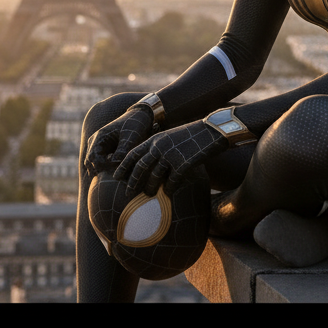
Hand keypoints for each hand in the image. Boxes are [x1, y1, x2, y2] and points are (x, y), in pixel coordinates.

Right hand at [83, 104, 155, 178]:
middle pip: (90, 163)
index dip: (103, 166)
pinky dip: (108, 169)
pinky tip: (120, 169)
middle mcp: (95, 142)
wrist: (140, 117)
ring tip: (119, 171)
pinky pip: (102, 164)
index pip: (92, 158)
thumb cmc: (135, 125)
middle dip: (102, 171)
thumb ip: (123, 150)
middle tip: (117, 173)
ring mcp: (99, 147)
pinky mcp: (105, 151)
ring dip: (104, 171)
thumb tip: (115, 163)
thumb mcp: (131, 137)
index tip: (116, 169)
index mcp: (99, 137)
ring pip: (95, 165)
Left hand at [113, 121, 228, 197]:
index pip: (133, 153)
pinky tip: (168, 194)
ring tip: (148, 195)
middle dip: (132, 181)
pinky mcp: (182, 164)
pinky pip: (171, 181)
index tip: (116, 176)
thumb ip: (157, 148)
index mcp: (154, 139)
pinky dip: (169, 189)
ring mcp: (170, 155)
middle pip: (140, 167)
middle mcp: (159, 147)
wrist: (211, 132)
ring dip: (150, 188)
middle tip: (127, 193)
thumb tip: (148, 165)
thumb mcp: (169, 137)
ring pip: (154, 176)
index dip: (123, 166)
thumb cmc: (190, 135)